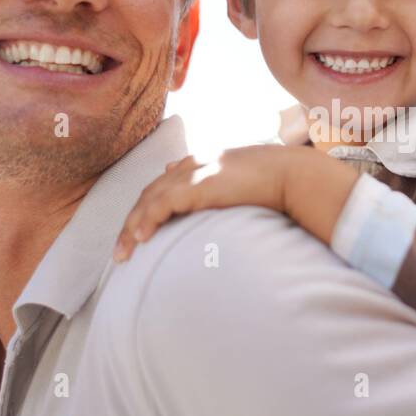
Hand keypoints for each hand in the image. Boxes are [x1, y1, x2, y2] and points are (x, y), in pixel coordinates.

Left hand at [112, 145, 297, 261]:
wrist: (293, 174)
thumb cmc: (280, 182)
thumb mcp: (248, 182)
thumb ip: (229, 187)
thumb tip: (220, 198)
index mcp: (207, 162)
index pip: (167, 180)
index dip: (151, 202)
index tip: (139, 225)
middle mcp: (195, 164)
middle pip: (151, 191)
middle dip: (133, 220)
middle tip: (122, 249)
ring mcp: (195, 173)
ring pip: (149, 199)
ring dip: (132, 227)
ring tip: (123, 253)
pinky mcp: (199, 186)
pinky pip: (162, 204)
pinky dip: (147, 221)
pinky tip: (140, 239)